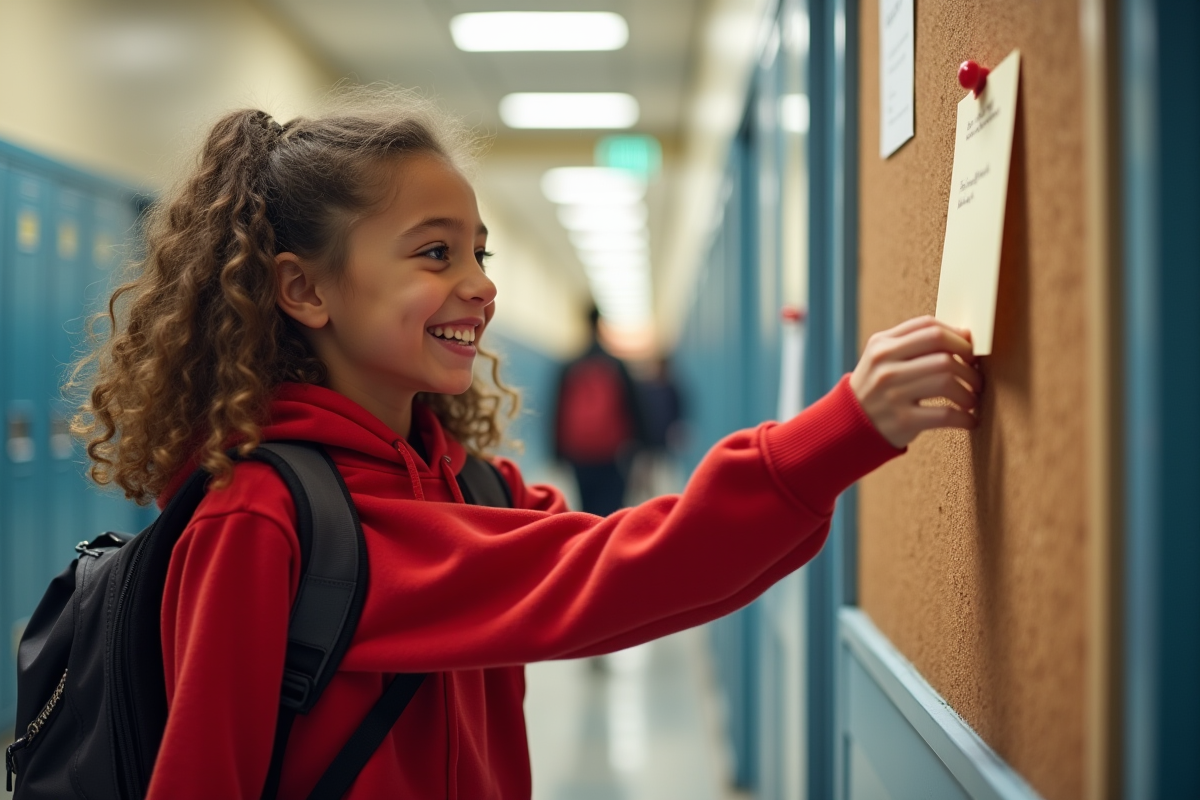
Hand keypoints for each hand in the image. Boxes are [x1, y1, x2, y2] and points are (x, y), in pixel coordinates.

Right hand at [850, 316, 982, 448]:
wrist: (847, 425)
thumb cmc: (876, 388)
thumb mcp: (882, 357)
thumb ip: (914, 342)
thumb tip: (966, 335)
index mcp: (881, 345)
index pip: (930, 328)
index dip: (958, 337)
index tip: (968, 352)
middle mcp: (885, 367)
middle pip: (943, 355)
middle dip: (969, 366)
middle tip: (975, 378)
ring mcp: (892, 394)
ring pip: (947, 381)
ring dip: (969, 392)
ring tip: (971, 399)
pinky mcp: (902, 421)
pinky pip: (946, 415)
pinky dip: (965, 417)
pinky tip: (969, 419)